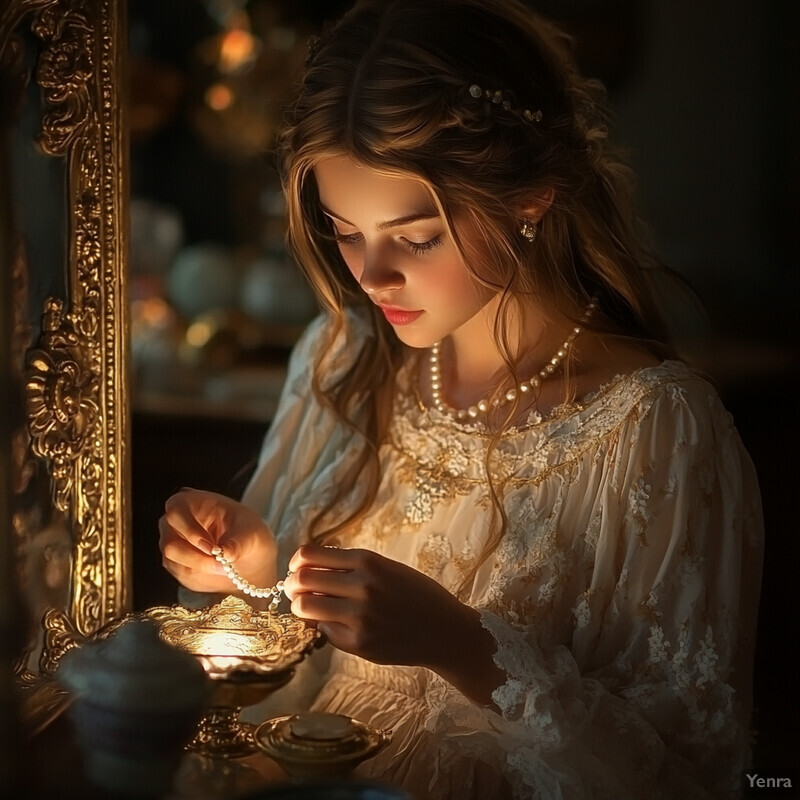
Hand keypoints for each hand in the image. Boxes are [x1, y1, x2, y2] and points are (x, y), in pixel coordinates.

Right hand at [158, 489, 276, 594]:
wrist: (248, 555)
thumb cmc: (247, 533)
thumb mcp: (251, 534)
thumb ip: (238, 544)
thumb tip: (224, 554)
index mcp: (193, 502)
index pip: (176, 510)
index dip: (190, 530)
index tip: (212, 548)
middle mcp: (176, 522)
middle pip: (169, 542)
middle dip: (197, 558)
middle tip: (222, 565)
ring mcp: (173, 543)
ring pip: (173, 562)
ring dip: (202, 568)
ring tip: (226, 567)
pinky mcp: (175, 563)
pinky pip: (181, 574)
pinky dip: (201, 576)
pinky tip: (219, 569)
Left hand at [284, 545, 480, 670]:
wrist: (444, 630)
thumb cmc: (415, 595)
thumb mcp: (386, 568)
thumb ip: (351, 567)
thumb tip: (307, 568)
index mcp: (368, 561)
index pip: (310, 555)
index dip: (297, 562)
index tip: (297, 568)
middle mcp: (362, 586)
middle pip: (301, 580)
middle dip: (292, 585)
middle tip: (296, 590)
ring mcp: (359, 616)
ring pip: (304, 606)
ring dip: (302, 606)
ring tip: (312, 608)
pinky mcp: (359, 642)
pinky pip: (324, 630)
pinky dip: (325, 626)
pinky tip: (339, 625)